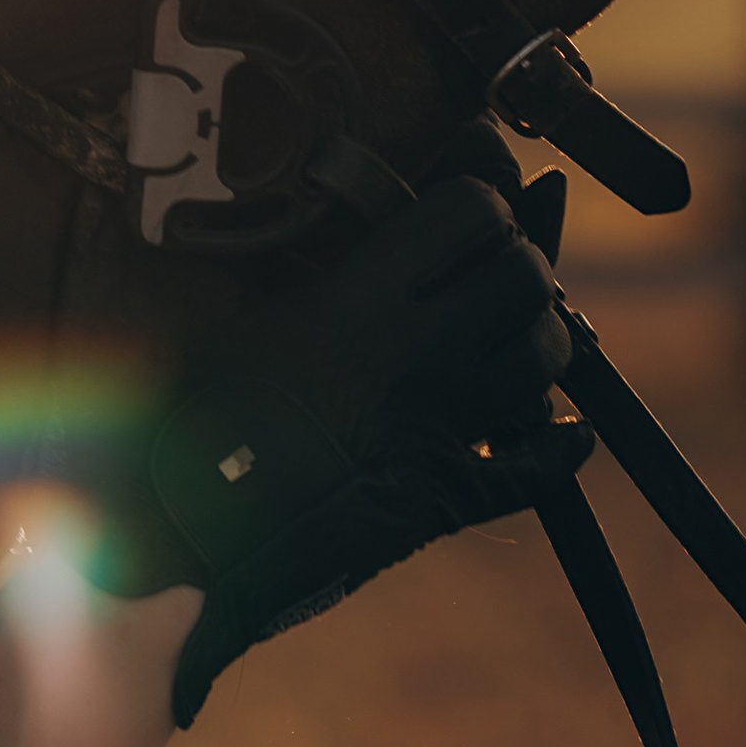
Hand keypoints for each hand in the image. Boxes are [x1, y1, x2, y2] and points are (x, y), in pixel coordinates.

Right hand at [98, 171, 589, 722]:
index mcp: (355, 300)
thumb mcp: (238, 320)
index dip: (478, 202)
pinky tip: (565, 435)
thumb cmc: (185, 425)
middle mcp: (412, 356)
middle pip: (524, 277)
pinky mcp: (442, 499)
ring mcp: (436, 430)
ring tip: (512, 336)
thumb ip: (302, 268)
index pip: (469, 213)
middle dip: (519, 262)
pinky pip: (534, 469)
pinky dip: (558, 449)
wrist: (181, 544)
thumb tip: (337, 217)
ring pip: (543, 361)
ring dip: (541, 340)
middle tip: (494, 270)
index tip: (464, 212)